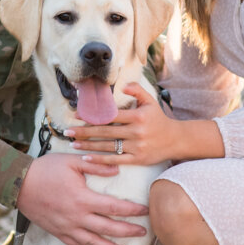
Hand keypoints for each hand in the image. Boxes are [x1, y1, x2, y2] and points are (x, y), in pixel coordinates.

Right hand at [16, 151, 147, 244]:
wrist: (19, 184)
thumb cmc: (45, 169)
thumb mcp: (72, 161)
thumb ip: (95, 165)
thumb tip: (117, 170)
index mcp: (83, 199)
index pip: (114, 207)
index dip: (132, 211)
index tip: (145, 211)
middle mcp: (77, 217)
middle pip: (108, 229)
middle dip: (128, 232)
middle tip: (144, 233)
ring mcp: (67, 228)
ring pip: (94, 243)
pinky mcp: (58, 233)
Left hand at [66, 83, 222, 166]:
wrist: (175, 140)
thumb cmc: (158, 119)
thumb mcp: (150, 101)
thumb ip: (137, 90)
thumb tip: (123, 85)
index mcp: (138, 116)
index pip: (110, 116)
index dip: (93, 115)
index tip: (76, 115)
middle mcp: (136, 132)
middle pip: (105, 132)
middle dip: (84, 131)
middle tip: (68, 131)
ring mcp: (136, 147)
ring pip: (107, 147)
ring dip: (88, 146)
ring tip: (72, 144)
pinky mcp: (137, 159)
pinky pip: (115, 160)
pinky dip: (99, 159)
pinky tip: (86, 157)